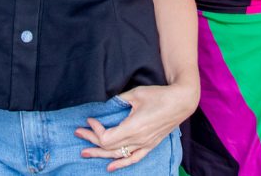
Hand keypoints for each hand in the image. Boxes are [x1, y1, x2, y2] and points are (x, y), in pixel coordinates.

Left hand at [76, 83, 197, 171]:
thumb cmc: (159, 95)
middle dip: (92, 140)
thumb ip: (118, 101)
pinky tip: (110, 167)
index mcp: (133, 127)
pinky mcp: (150, 145)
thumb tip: (105, 106)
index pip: (107, 138)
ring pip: (118, 155)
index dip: (95, 131)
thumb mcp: (136, 94)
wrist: (181, 101)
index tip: (91, 119)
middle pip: (109, 147)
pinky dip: (121, 164)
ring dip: (100, 154)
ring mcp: (145, 144)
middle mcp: (138, 139)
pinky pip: (134, 159)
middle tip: (78, 133)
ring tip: (85, 152)